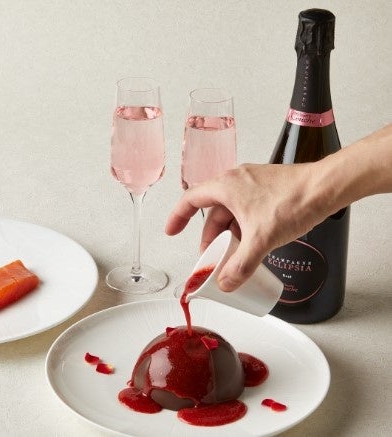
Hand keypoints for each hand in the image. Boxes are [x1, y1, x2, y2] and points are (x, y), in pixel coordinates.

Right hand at [165, 163, 329, 290]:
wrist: (327, 187)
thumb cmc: (293, 201)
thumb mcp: (261, 239)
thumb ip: (241, 264)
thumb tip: (226, 283)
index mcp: (225, 186)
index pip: (190, 200)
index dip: (177, 217)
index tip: (172, 231)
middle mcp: (235, 181)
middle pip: (212, 211)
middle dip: (209, 237)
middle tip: (211, 257)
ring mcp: (252, 184)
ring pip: (230, 212)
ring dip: (228, 234)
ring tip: (233, 255)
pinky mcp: (267, 189)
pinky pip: (246, 210)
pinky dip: (243, 228)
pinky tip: (252, 243)